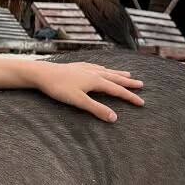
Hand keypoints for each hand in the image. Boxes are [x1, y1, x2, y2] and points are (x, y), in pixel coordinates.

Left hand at [27, 59, 144, 121]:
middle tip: (141, 84)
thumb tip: (114, 118)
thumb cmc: (59, 88)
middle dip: (129, 83)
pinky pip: (97, 67)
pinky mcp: (78, 66)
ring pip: (107, 71)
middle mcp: (94, 72)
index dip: (130, 97)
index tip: (142, 102)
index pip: (118, 90)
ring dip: (119, 74)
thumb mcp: (78, 101)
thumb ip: (96, 109)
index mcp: (96, 80)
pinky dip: (105, 69)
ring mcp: (86, 68)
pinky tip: (103, 69)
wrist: (42, 73)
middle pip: (115, 78)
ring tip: (128, 74)